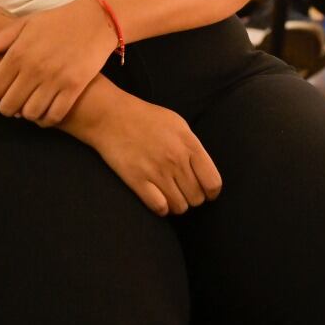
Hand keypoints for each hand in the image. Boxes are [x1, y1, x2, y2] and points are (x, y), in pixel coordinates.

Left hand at [0, 0, 118, 124]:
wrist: (96, 20)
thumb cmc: (57, 22)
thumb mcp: (25, 24)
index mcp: (18, 53)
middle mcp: (34, 68)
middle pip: (9, 106)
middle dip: (6, 109)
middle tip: (11, 105)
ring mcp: (55, 79)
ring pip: (30, 114)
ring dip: (27, 114)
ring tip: (29, 107)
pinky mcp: (74, 87)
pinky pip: (54, 115)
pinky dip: (46, 120)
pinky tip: (45, 113)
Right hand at [73, 92, 222, 215]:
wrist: (112, 116)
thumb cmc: (147, 119)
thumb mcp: (178, 125)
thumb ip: (193, 147)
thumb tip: (203, 170)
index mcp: (189, 144)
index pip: (212, 182)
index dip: (211, 192)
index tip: (206, 191)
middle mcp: (176, 160)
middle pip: (196, 198)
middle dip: (192, 198)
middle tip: (183, 191)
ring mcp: (157, 171)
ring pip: (179, 207)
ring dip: (177, 205)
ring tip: (171, 195)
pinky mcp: (137, 181)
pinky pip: (160, 208)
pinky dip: (162, 208)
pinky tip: (158, 199)